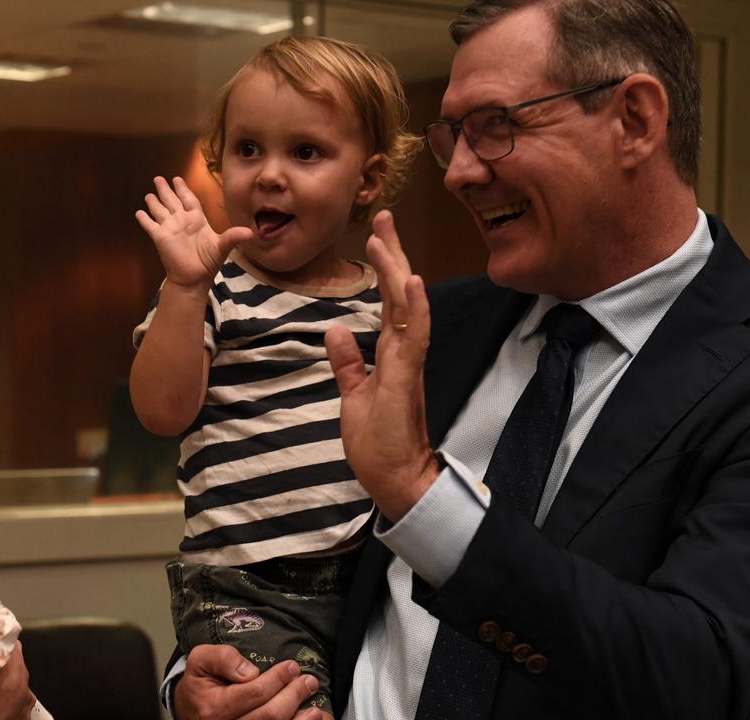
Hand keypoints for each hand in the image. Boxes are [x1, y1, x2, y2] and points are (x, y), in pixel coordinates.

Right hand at [135, 176, 253, 290]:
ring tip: (149, 193)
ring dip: (154, 202)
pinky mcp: (160, 237)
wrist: (194, 279)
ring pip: (160, 210)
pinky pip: (150, 225)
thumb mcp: (222, 247)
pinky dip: (144, 219)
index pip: (189, 199)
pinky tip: (139, 212)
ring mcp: (170, 228)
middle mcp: (182, 221)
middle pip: (172, 201)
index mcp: (196, 220)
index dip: (183, 189)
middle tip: (158, 178)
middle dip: (166, 190)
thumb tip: (251, 233)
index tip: (178, 179)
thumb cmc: (208, 263)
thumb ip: (234, 236)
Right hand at [173, 645, 323, 719]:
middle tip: (308, 681)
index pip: (255, 693)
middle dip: (293, 696)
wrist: (188, 710)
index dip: (277, 679)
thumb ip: (223, 658)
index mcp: (213, 708)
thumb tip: (250, 671)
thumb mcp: (201, 659)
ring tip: (316, 710)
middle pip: (269, 716)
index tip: (292, 667)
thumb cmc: (199, 683)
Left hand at [326, 210, 439, 521]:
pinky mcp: (407, 379)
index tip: (375, 234)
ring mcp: (408, 363)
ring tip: (385, 234)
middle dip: (391, 253)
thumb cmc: (379, 443)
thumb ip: (348, 363)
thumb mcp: (354, 395)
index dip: (383, 267)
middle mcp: (403, 351)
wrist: (396, 479)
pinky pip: (413, 337)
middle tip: (383, 215)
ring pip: (405, 306)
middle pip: (398, 292)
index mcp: (390, 353)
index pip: (387, 300)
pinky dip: (413, 308)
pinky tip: (411, 281)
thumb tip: (335, 330)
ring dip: (396, 269)